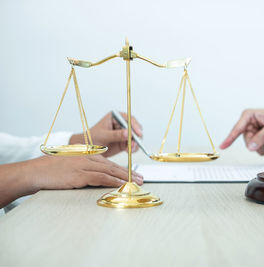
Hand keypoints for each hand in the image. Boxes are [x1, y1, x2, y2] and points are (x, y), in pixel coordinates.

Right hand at [0, 155, 142, 207]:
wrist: (34, 172)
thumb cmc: (51, 171)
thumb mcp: (71, 167)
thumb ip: (84, 170)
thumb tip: (97, 179)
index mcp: (86, 156)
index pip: (109, 163)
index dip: (123, 169)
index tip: (133, 174)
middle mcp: (87, 159)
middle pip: (113, 166)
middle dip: (129, 173)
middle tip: (141, 179)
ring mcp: (84, 166)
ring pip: (110, 171)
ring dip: (125, 178)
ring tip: (136, 183)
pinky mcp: (79, 175)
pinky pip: (100, 178)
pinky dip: (112, 181)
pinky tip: (120, 185)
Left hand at [69, 112, 142, 156]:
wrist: (88, 149)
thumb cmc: (92, 138)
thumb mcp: (103, 135)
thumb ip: (115, 135)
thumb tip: (127, 133)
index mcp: (115, 117)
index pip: (128, 119)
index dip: (135, 126)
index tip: (137, 133)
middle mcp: (121, 124)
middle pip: (134, 128)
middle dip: (136, 136)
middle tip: (134, 143)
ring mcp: (124, 133)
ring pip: (135, 137)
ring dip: (135, 143)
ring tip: (130, 149)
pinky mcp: (124, 142)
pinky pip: (133, 144)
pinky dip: (133, 148)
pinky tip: (129, 150)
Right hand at [220, 108, 263, 154]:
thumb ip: (261, 137)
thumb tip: (251, 147)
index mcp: (250, 115)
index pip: (238, 128)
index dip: (230, 138)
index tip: (222, 146)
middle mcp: (250, 124)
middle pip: (246, 140)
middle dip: (257, 142)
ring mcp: (255, 133)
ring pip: (252, 147)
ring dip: (263, 145)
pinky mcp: (260, 141)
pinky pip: (258, 150)